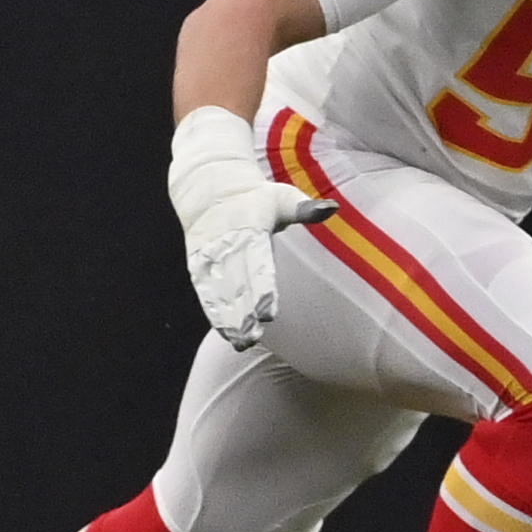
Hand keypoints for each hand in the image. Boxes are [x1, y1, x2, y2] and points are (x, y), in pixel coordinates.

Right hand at [168, 107, 335, 349]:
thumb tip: (333, 208)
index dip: (261, 288)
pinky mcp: (199, 266)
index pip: (256, 263)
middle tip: (254, 335)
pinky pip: (206, 292)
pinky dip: (215, 313)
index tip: (268, 311)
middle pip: (236, 284)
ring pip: (219, 293)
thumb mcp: (282, 196)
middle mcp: (227, 246)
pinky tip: (226, 334)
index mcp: (249, 229)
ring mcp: (210, 258)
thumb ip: (305, 208)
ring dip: (229, 318)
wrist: (210, 189)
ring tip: (242, 342)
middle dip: (244, 311)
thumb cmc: (257, 197)